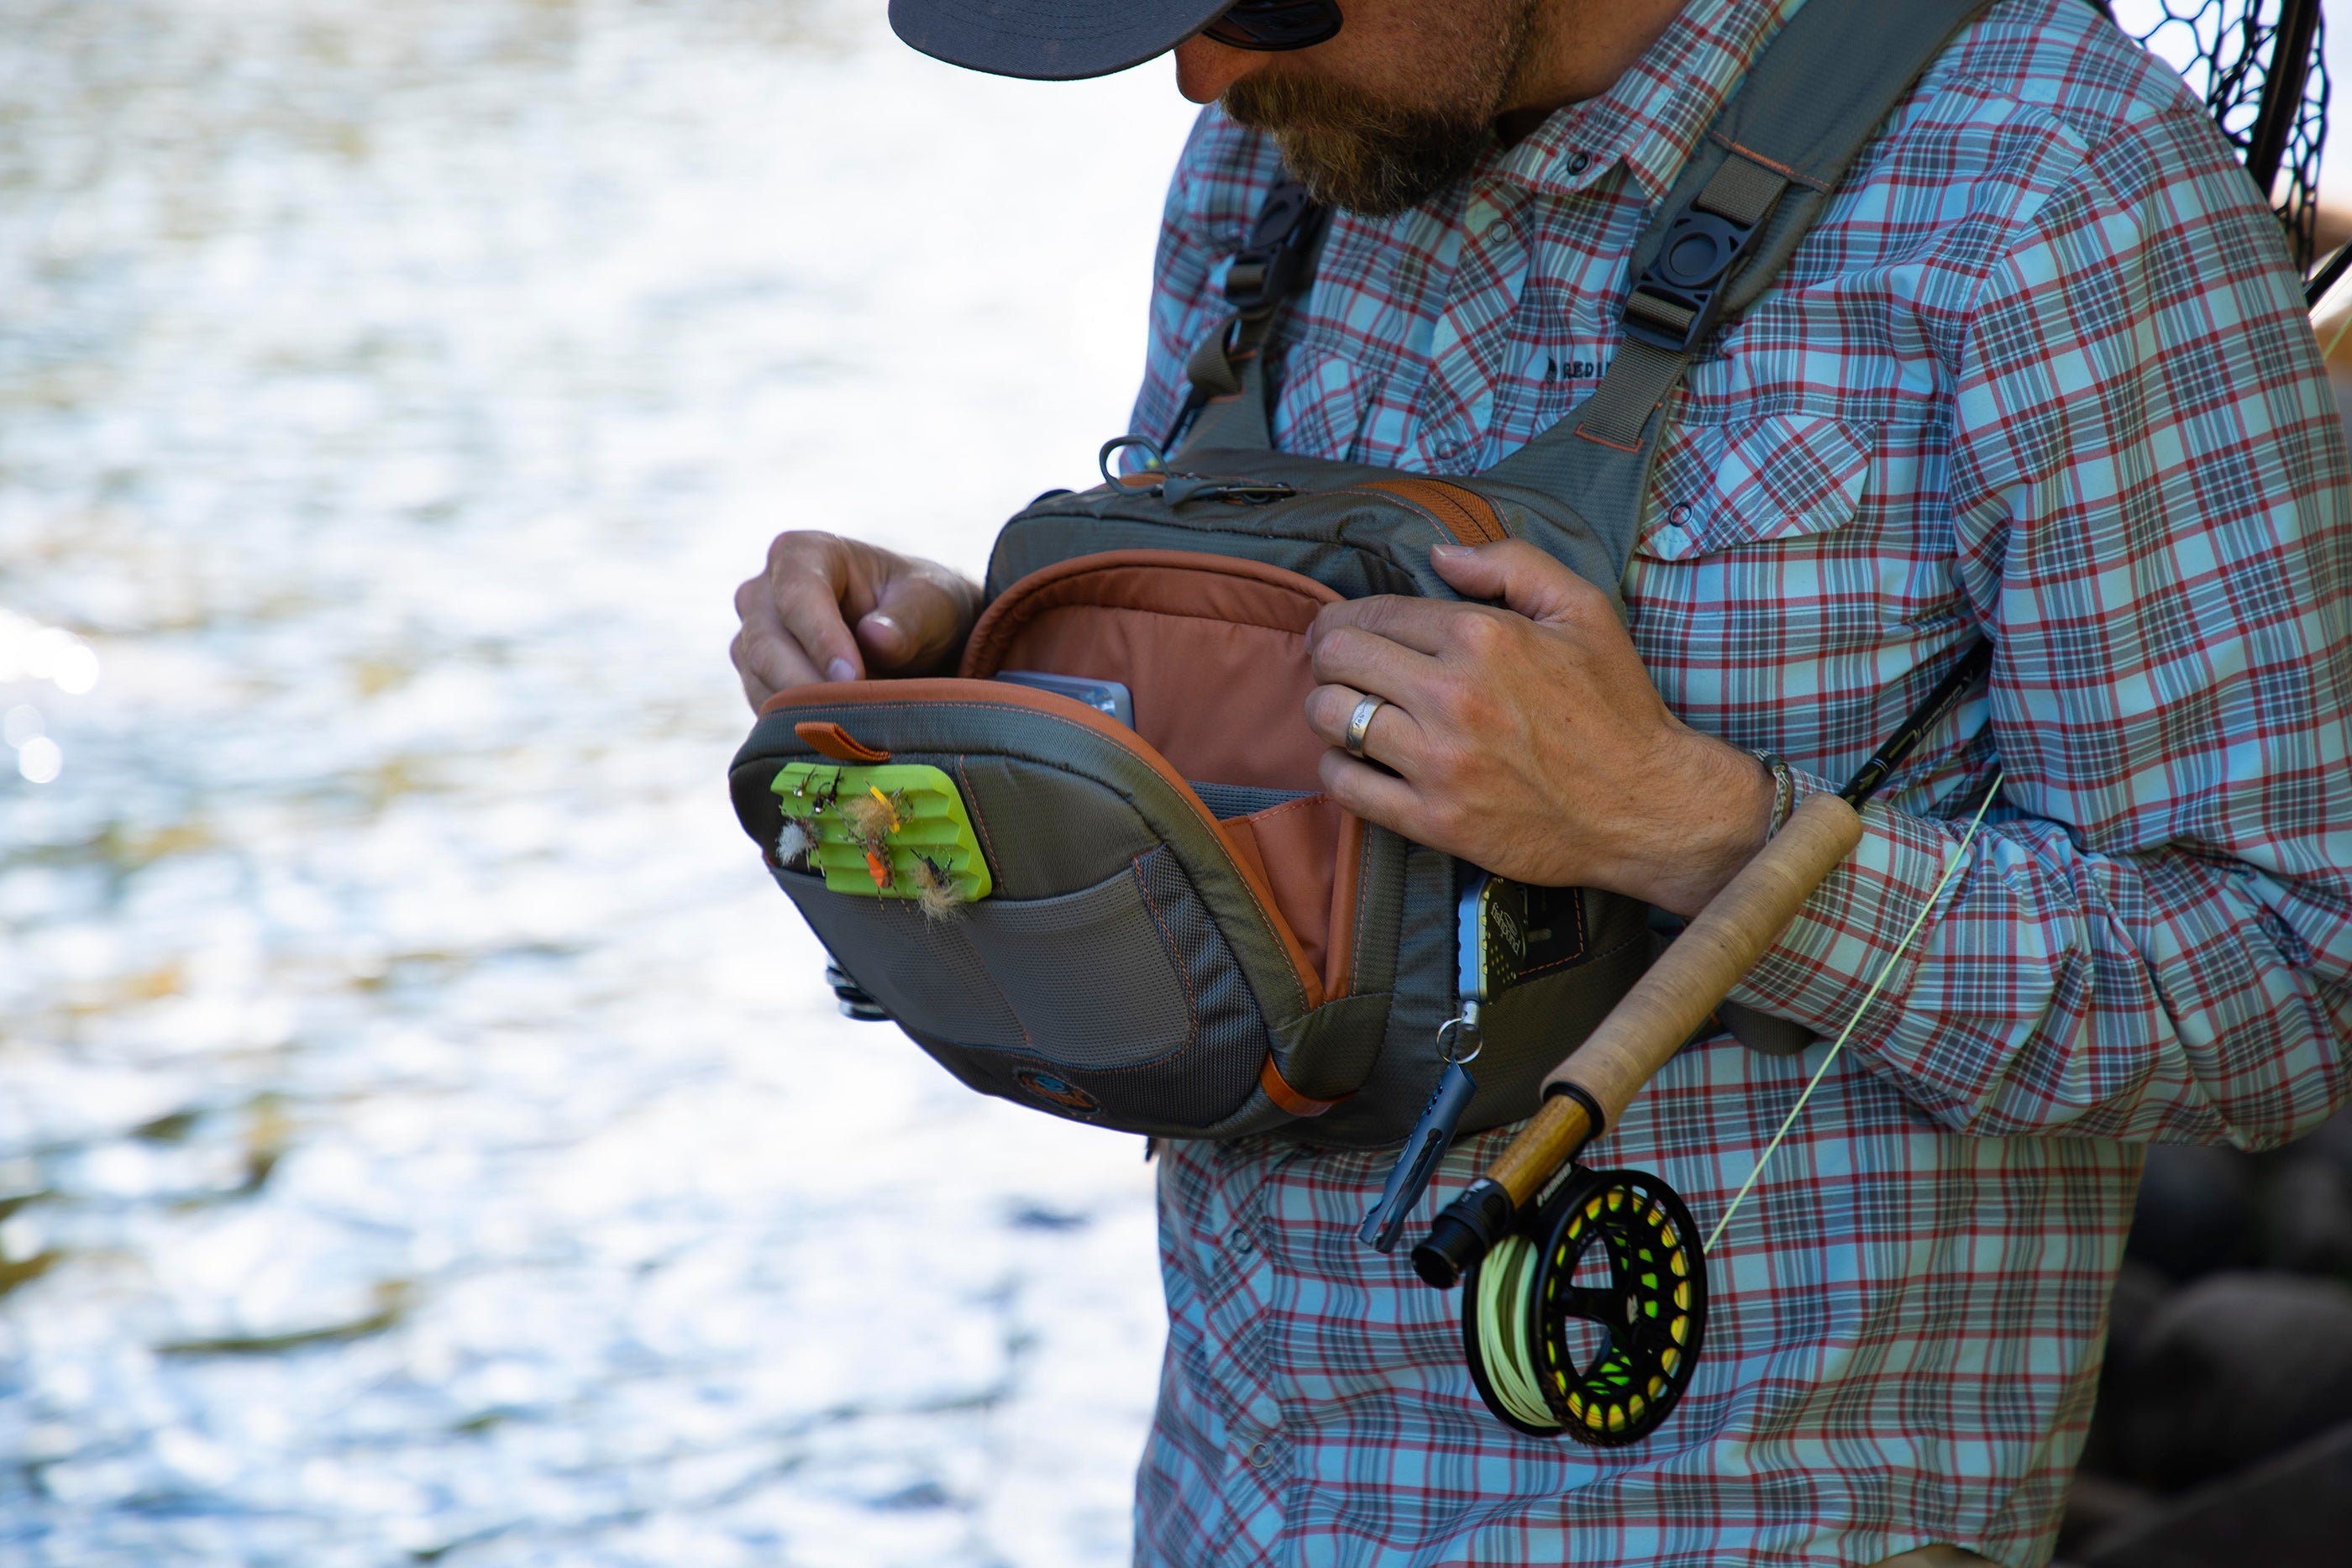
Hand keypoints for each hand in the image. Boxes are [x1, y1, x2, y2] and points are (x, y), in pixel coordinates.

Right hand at [731, 532, 981, 710]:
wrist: (912, 638)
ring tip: (856, 730)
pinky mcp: (755, 678)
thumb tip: (877, 639)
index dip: (822, 639)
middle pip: (767, 644)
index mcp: (803, 553)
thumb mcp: (932, 604)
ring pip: (760, 681)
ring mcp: (752, 636)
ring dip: (806, 711)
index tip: (854, 679)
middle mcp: (763, 591)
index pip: (798, 595)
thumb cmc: (922, 608)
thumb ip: (908, 620)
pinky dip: (799, 727)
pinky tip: (838, 738)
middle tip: (854, 720)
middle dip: (809, 686)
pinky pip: (764, 710)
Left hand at [1303, 540, 1772, 916]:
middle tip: (1342, 668)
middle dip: (1329, 656)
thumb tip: (1438, 554)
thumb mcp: (1582, 610)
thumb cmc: (1615, 706)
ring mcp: (1441, 762)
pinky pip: (1345, 785)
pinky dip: (1338, 767)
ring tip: (1350, 711)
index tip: (1345, 630)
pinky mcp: (1435, 820)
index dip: (1346, 618)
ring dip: (1330, 709)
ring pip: (1330, 717)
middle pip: (1337, 658)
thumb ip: (1510, 563)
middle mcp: (1453, 695)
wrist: (1645, 805)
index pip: (1371, 612)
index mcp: (1483, 636)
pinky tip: (1359, 760)